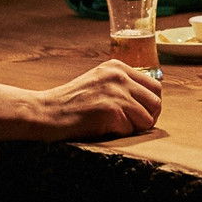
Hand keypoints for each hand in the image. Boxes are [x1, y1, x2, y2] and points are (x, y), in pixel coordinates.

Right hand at [34, 60, 162, 139]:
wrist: (45, 112)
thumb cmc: (72, 103)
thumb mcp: (100, 82)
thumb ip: (123, 85)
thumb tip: (152, 101)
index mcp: (118, 67)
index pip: (155, 86)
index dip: (150, 104)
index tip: (139, 114)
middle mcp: (120, 76)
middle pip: (156, 102)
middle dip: (148, 118)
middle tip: (131, 125)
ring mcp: (116, 92)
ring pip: (148, 118)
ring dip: (134, 128)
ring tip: (114, 127)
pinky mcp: (111, 111)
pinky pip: (131, 130)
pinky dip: (120, 134)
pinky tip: (102, 128)